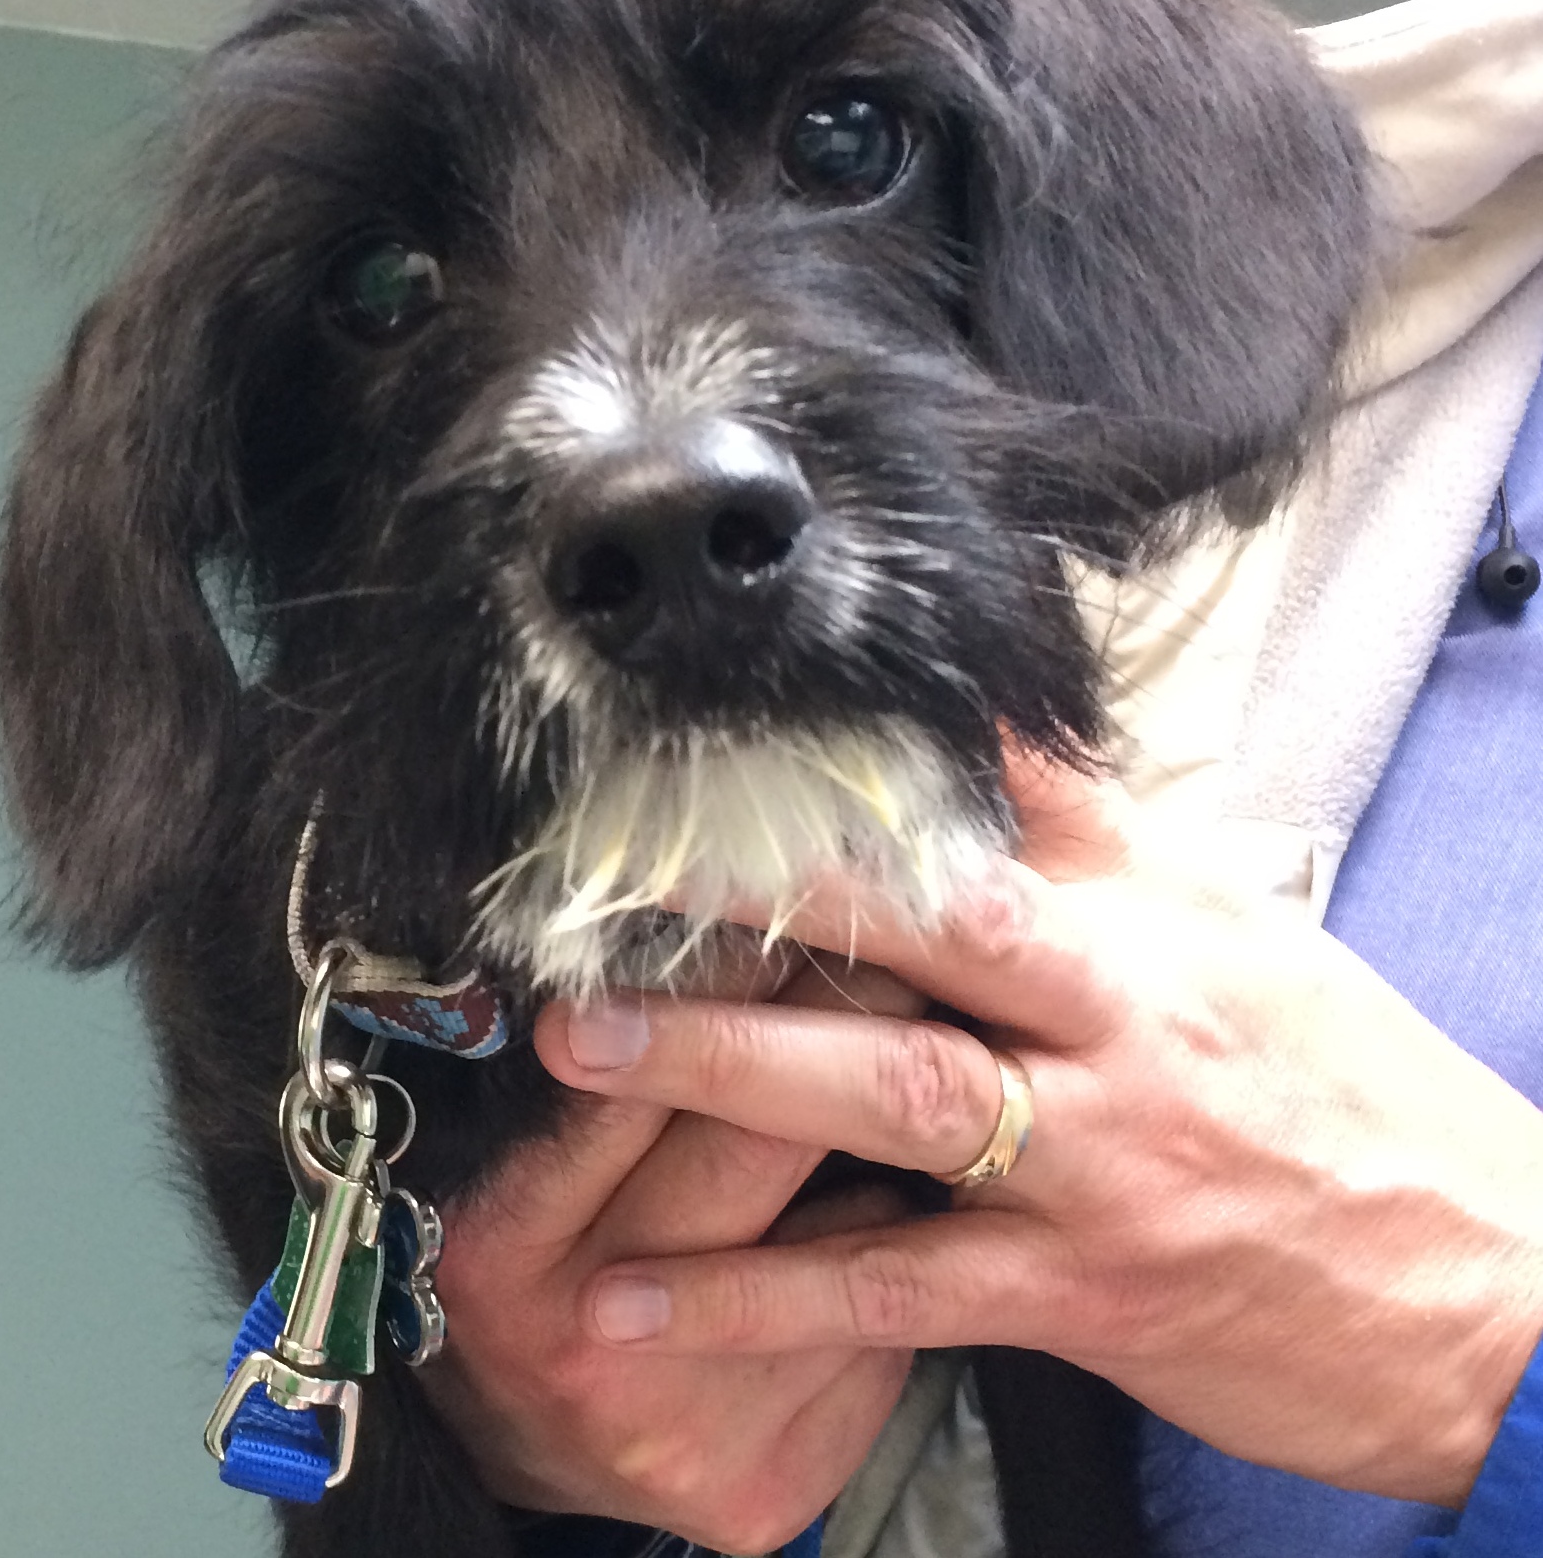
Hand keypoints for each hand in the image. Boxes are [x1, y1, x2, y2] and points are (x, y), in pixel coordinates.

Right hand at [422, 946, 925, 1553]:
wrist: (539, 1447)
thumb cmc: (537, 1257)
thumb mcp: (517, 1158)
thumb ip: (604, 1065)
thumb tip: (726, 915)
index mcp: (498, 1246)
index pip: (626, 1088)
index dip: (716, 984)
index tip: (790, 897)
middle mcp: (578, 1348)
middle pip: (750, 1154)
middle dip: (841, 1028)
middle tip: (913, 941)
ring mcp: (679, 1431)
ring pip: (843, 1241)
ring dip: (892, 1145)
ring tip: (940, 1059)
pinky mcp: (764, 1486)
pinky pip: (882, 1336)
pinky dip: (906, 1261)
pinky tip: (908, 1223)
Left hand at [541, 765, 1542, 1507]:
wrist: (1491, 1298)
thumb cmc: (1348, 1098)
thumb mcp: (1238, 941)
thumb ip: (1100, 847)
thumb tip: (984, 740)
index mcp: (1156, 918)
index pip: (996, 806)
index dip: (849, 768)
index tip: (716, 743)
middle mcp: (1120, 1017)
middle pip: (926, 922)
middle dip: (765, 890)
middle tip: (609, 871)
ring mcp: (1097, 1158)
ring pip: (893, 1092)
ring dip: (727, 1067)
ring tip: (585, 1046)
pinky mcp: (1080, 1291)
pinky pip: (896, 1288)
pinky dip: (760, 1297)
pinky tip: (639, 1297)